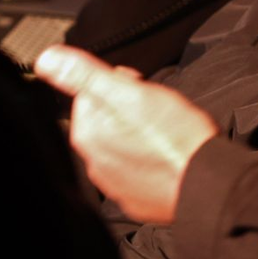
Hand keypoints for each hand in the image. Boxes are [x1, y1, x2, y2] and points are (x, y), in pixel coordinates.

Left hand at [34, 45, 218, 223]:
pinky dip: (149, 160)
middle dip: (129, 109)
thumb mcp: (131, 94)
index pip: (90, 94)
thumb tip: (48, 60)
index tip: (139, 90)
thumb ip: (86, 75)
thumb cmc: (177, 141)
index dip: (117, 85)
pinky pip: (137, 170)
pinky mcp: (136, 199)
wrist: (210, 185)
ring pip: (122, 144)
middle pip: (106, 120)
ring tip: (166, 134)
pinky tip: (168, 155)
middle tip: (158, 112)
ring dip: (140, 134)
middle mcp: (95, 163)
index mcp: (88, 134)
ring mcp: (115, 184)